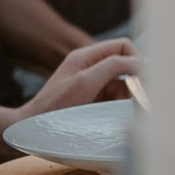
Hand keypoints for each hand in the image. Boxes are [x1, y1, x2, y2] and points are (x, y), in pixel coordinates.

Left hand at [12, 37, 139, 117]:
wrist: (33, 129)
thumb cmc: (56, 106)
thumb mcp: (86, 82)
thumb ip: (113, 66)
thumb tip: (138, 61)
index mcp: (86, 55)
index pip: (123, 46)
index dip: (135, 59)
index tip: (141, 79)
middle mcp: (90, 66)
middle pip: (124, 64)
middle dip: (134, 79)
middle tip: (141, 96)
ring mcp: (91, 83)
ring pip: (121, 83)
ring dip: (127, 95)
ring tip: (126, 110)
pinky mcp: (91, 100)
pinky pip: (114, 97)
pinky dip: (119, 105)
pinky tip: (117, 115)